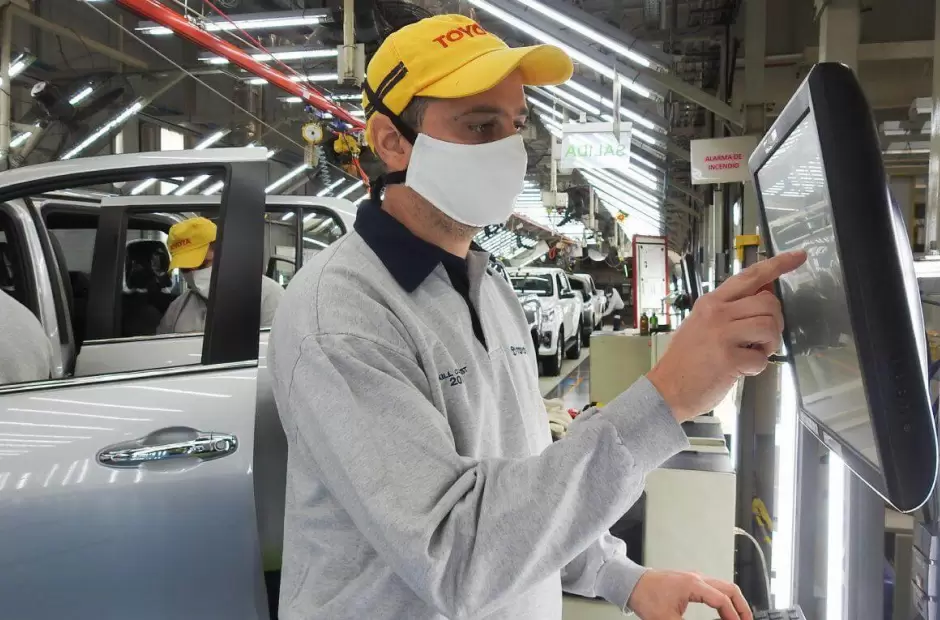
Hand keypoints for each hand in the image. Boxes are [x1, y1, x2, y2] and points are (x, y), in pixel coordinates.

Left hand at [628, 570, 752, 619]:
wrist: (631, 583)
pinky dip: (723, 598)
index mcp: (693, 584)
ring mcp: (693, 577)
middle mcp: (696, 578)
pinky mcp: (689, 581)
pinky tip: (723, 610)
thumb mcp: (667, 619)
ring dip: (733, 601)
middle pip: (729, 589)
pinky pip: (713, 587)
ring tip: (738, 618)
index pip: (722, 600)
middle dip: (742, 606)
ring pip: (723, 586)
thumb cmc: (645, 596)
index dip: (734, 616)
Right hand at [647, 251, 805, 420]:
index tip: (798, 257)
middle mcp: (717, 314)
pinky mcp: (729, 358)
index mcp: (711, 303)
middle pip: (768, 302)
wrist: (667, 389)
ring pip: (769, 327)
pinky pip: (762, 357)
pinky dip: (758, 366)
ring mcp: (722, 335)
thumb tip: (762, 301)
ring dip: (770, 344)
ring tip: (754, 352)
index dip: (777, 265)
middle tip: (765, 337)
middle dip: (776, 321)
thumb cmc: (685, 360)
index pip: (749, 276)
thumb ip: (728, 312)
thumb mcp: (700, 324)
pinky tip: (742, 369)